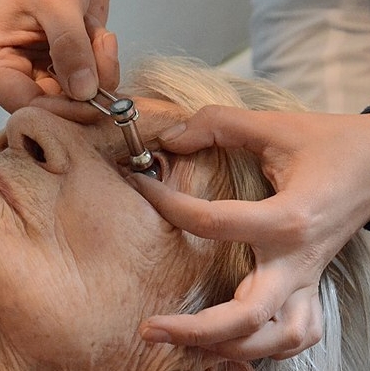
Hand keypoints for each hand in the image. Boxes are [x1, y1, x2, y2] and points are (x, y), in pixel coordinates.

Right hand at [0, 0, 119, 112]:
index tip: (97, 102)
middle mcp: (9, 80)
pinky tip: (98, 35)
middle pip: (52, 110)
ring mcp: (36, 80)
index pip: (25, 106)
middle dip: (86, 84)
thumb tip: (83, 92)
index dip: (63, 110)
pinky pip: (89, 90)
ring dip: (98, 69)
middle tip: (101, 45)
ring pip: (75, 102)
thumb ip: (70, 46)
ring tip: (96, 31)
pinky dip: (102, 66)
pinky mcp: (60, 78)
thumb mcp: (58, 2)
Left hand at [130, 105, 369, 359]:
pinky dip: (263, 348)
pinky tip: (234, 343)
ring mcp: (307, 280)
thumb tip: (170, 137)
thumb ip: (220, 125)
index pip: (211, 223)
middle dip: (193, 329)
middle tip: (148, 328)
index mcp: (288, 218)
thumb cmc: (332, 145)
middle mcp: (297, 260)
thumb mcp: (275, 127)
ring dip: (227, 347)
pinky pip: (294, 335)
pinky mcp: (311, 285)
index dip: (166, 203)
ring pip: (273, 340)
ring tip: (184, 343)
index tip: (140, 186)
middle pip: (245, 316)